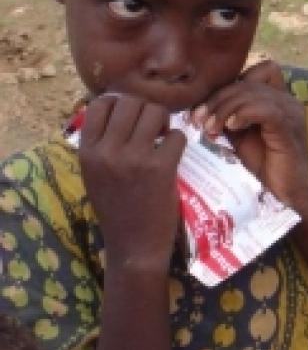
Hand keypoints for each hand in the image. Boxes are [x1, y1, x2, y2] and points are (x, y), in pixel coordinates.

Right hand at [78, 95, 185, 271]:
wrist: (133, 246)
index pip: (99, 104)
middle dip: (146, 109)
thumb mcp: (95, 174)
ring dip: (164, 121)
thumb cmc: (116, 209)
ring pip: (155, 112)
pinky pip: (176, 135)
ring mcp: (134, 159)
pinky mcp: (161, 168)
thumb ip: (102, 144)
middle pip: (130, 102)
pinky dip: (178, 141)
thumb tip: (118, 106)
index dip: (119, 103)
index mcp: (87, 152)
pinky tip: (172, 155)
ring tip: (162, 137)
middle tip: (152, 127)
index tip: (130, 115)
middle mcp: (107, 152)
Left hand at [191, 61, 307, 213]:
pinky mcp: (289, 128)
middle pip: (248, 82)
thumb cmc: (266, 166)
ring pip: (252, 94)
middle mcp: (288, 100)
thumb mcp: (242, 135)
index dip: (231, 83)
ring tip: (210, 127)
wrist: (288, 193)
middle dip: (218, 99)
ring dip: (225, 108)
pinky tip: (231, 127)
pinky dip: (243, 114)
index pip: (259, 70)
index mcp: (279, 99)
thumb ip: (231, 117)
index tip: (208, 107)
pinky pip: (265, 110)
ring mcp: (291, 113)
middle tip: (199, 119)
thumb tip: (203, 107)